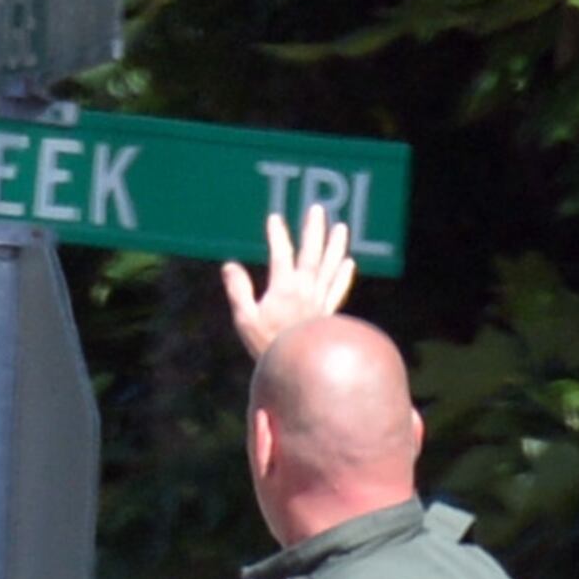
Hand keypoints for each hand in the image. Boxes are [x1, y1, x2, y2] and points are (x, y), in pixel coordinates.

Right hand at [221, 207, 354, 359]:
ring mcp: (319, 301)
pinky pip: (338, 290)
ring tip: (341, 226)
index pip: (281, 253)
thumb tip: (229, 265)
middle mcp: (305, 290)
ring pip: (330, 268)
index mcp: (284, 289)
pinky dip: (343, 276)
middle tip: (317, 209)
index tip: (274, 218)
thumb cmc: (267, 346)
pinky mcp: (327, 313)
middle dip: (314, 230)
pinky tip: (349, 263)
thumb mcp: (244, 319)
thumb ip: (238, 290)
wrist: (297, 370)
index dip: (277, 235)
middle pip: (312, 254)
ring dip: (335, 246)